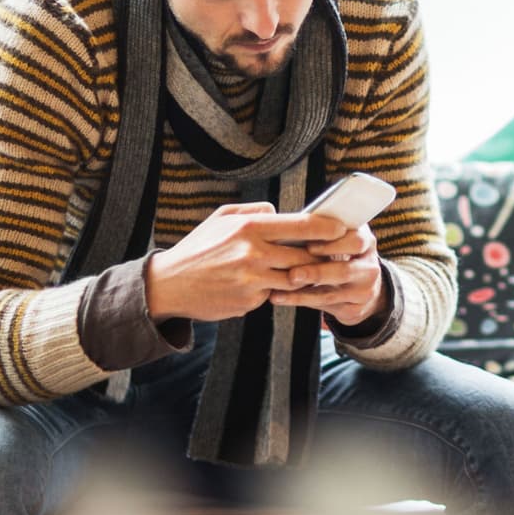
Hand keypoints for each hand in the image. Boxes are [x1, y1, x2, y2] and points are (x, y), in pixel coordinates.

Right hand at [144, 203, 345, 322]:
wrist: (170, 285)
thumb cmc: (198, 248)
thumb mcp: (221, 219)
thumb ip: (254, 211)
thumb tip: (280, 211)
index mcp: (249, 229)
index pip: (300, 226)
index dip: (327, 228)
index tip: (343, 227)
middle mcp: (253, 255)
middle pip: (305, 257)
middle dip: (324, 256)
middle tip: (338, 253)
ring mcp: (252, 282)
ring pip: (295, 279)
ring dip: (305, 276)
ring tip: (311, 269)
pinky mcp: (249, 303)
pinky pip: (274, 294)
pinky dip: (277, 290)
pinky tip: (271, 284)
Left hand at [279, 223, 386, 326]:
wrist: (360, 285)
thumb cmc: (340, 252)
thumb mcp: (340, 237)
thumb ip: (322, 230)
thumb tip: (288, 224)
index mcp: (366, 242)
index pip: (356, 242)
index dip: (332, 244)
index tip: (310, 245)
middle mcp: (370, 267)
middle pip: (345, 271)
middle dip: (316, 272)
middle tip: (293, 274)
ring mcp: (364, 291)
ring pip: (331, 294)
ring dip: (302, 293)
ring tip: (279, 291)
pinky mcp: (354, 309)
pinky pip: (324, 307)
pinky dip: (300, 301)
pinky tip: (281, 298)